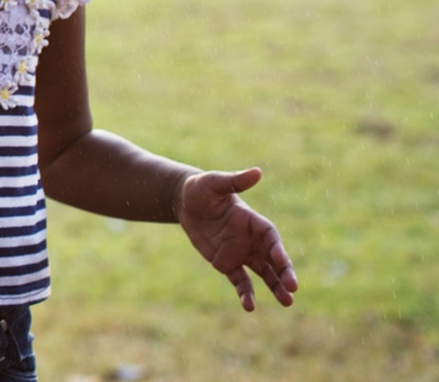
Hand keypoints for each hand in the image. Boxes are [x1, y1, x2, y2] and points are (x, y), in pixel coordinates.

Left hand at [176, 168, 298, 310]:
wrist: (185, 202)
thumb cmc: (201, 188)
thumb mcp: (214, 183)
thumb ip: (235, 180)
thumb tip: (257, 172)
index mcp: (253, 221)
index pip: (270, 237)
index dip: (277, 249)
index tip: (281, 261)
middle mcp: (252, 240)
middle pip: (273, 259)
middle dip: (284, 273)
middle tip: (294, 288)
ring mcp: (241, 253)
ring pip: (263, 274)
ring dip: (275, 287)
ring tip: (288, 303)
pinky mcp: (227, 264)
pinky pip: (240, 281)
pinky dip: (245, 293)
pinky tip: (249, 306)